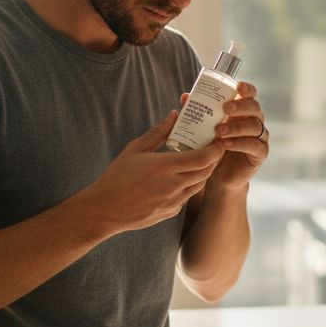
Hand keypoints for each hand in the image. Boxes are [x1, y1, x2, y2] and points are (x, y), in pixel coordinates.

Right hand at [85, 110, 224, 231]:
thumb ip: (158, 132)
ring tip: (201, 160)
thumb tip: (174, 115)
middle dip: (214, 159)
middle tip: (214, 148)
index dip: (216, 150)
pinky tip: (183, 176)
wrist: (106, 210)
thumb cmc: (117, 176)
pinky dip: (191, 184)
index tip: (219, 141)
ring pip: (199, 185)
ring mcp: (173, 202)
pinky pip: (188, 196)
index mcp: (164, 167)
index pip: (202, 158)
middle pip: (206, 171)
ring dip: (204, 172)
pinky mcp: (172, 212)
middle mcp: (172, 186)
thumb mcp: (135, 149)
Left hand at [208, 81, 268, 190]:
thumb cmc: (213, 148)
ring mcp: (260, 138)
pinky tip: (226, 144)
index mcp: (243, 112)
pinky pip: (255, 146)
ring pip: (255, 127)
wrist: (218, 176)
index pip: (250, 95)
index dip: (247, 89)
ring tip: (218, 131)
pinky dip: (240, 144)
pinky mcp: (260, 154)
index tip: (238, 87)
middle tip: (225, 109)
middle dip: (241, 106)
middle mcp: (254, 122)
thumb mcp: (204, 129)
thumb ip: (199, 113)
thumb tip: (185, 97)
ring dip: (236, 127)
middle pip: (255, 108)